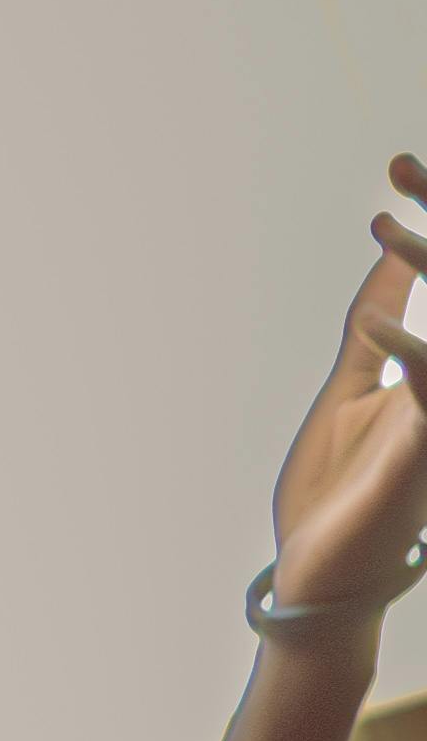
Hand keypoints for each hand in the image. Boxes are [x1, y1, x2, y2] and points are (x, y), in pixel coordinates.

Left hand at [259, 167, 426, 622]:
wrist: (323, 578)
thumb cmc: (339, 489)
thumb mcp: (353, 391)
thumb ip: (374, 330)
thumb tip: (387, 261)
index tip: (401, 162)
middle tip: (409, 166)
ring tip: (400, 231)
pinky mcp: (421, 458)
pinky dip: (412, 354)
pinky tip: (378, 321)